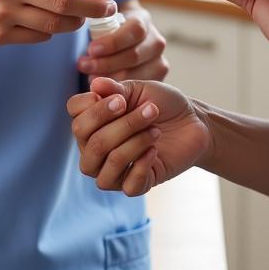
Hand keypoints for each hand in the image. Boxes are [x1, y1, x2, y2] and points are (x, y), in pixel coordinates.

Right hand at [67, 78, 210, 195]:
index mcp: (93, 121)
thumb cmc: (161, 103)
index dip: (93, 108)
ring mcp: (114, 170)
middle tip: (149, 110)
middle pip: (90, 142)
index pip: (75, 117)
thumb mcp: (139, 90)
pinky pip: (127, 185)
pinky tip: (154, 150)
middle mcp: (96, 148)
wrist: (192, 122)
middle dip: (122, 124)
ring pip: (107, 165)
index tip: (120, 99)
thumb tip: (94, 83)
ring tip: (155, 130)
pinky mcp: (135, 186)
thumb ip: (116, 89)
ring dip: (134, 143)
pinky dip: (142, 165)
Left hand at [77, 2, 168, 82]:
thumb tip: (85, 41)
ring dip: (110, 78)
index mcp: (143, 20)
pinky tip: (103, 88)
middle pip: (134, 55)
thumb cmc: (109, 29)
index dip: (113, 42)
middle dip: (106, 63)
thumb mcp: (104, 21)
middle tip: (84, 66)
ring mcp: (159, 61)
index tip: (91, 49)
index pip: (134, 30)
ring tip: (89, 78)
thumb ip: (97, 27)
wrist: (124, 37)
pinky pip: (138, 88)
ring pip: (137, 74)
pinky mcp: (157, 79)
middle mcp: (156, 41)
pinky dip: (119, 89)